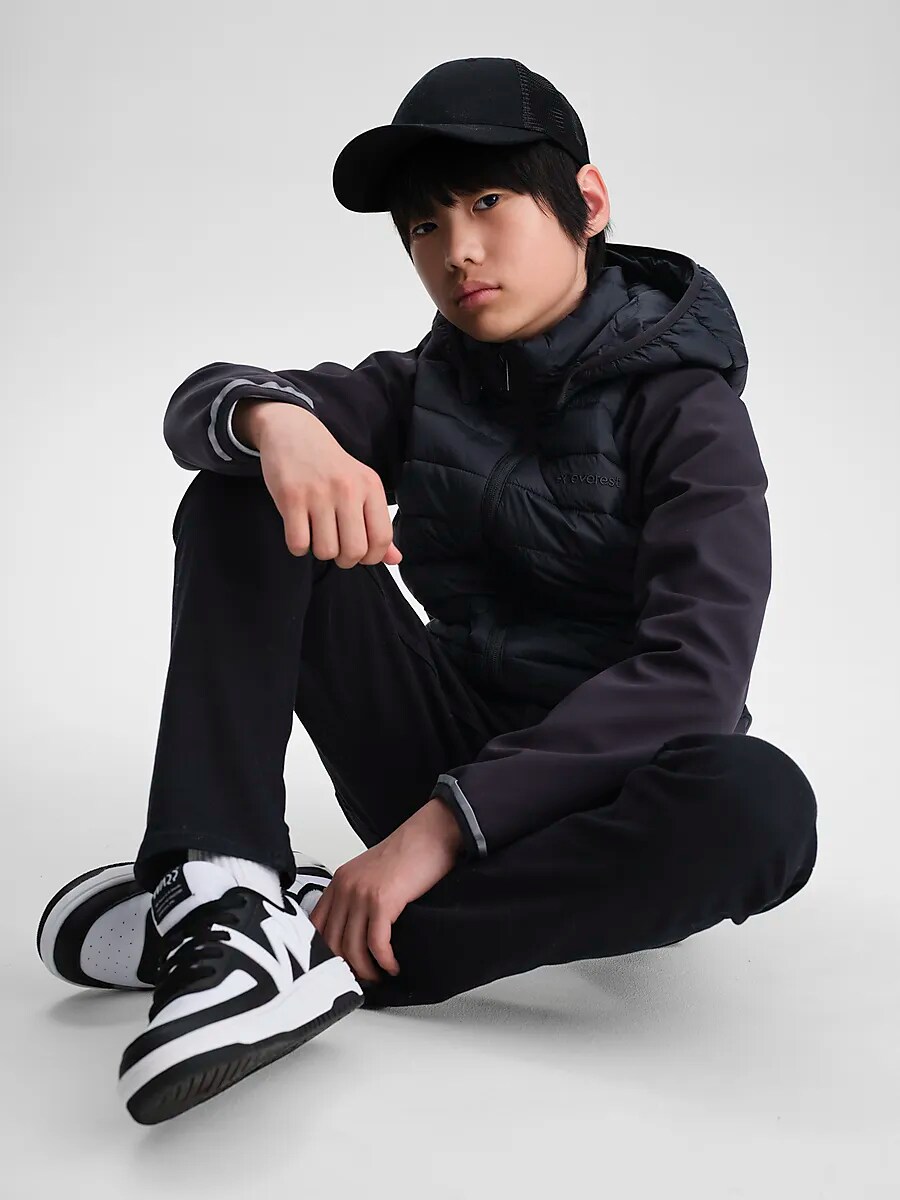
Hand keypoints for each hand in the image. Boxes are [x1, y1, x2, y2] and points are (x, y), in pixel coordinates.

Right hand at [246, 402, 402, 566]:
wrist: (293, 433)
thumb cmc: (330, 466)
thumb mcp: (360, 487)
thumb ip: (377, 524)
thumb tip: (395, 559)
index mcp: (370, 486)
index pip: (382, 538)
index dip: (372, 557)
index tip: (361, 554)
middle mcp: (348, 489)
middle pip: (354, 551)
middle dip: (345, 560)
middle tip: (337, 548)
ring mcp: (318, 493)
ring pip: (326, 551)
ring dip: (320, 551)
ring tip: (318, 535)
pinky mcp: (291, 497)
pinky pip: (298, 543)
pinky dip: (298, 547)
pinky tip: (300, 531)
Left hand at [307, 799, 462, 982]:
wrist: (431, 834)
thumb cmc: (409, 854)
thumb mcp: (371, 874)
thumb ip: (357, 897)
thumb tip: (355, 933)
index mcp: (339, 881)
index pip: (316, 926)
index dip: (325, 953)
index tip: (339, 967)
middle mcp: (345, 887)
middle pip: (332, 942)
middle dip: (346, 967)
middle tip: (362, 979)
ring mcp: (362, 894)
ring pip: (352, 948)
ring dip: (366, 970)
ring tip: (380, 976)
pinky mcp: (383, 901)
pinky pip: (376, 944)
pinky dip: (385, 961)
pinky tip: (394, 965)